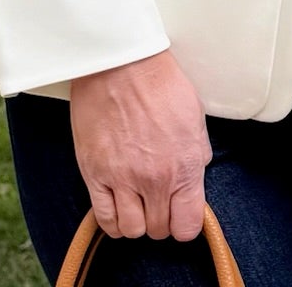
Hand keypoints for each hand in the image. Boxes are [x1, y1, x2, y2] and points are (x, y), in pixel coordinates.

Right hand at [70, 47, 211, 242]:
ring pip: (131, 230)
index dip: (183, 223)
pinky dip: (112, 220)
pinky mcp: (94, 173)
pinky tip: (116, 205)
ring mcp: (122, 179)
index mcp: (184, 166)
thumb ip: (196, 154)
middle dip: (159, 218)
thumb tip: (194, 174)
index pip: (187, 227)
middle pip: (158, 230)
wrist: (121, 61)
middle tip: (155, 199)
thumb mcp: (194, 116)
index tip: (178, 211)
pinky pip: (104, 219)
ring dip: (135, 220)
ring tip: (135, 200)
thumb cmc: (159, 82)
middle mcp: (155, 180)